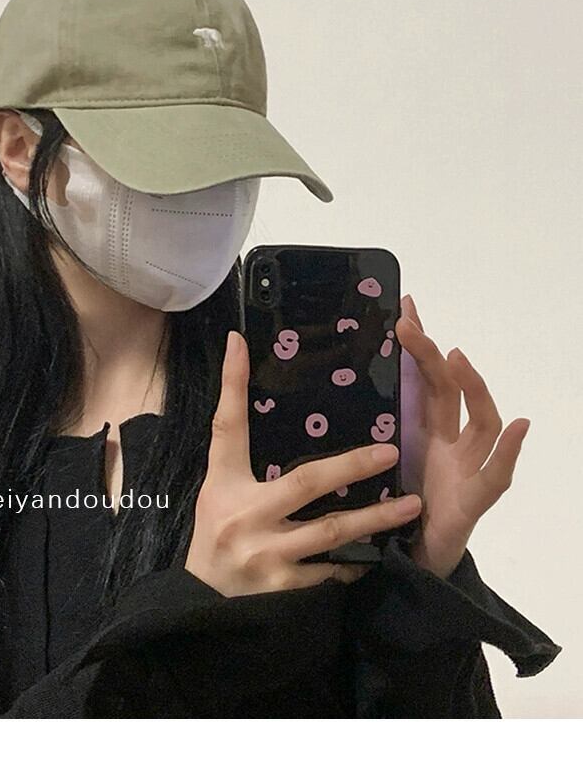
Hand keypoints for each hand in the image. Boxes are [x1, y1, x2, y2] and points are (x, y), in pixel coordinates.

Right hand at [185, 331, 423, 596]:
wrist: (203, 606)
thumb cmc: (214, 536)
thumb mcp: (217, 489)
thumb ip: (234, 447)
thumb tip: (243, 385)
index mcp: (224, 484)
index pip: (227, 427)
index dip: (232, 384)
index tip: (240, 344)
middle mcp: (245, 516)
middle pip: (306, 482)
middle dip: (352, 464)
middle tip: (392, 451)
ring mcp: (267, 556)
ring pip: (332, 532)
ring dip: (375, 518)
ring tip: (412, 505)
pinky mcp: (285, 590)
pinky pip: (332, 571)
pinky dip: (357, 561)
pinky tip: (384, 552)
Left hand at [395, 293, 530, 578]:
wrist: (414, 560)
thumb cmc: (397, 509)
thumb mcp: (379, 461)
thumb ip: (376, 426)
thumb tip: (345, 385)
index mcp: (426, 431)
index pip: (424, 378)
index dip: (417, 345)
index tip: (404, 306)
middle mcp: (451, 442)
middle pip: (450, 391)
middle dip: (432, 356)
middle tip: (410, 323)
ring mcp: (468, 467)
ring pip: (481, 422)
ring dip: (472, 387)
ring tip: (458, 358)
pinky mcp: (475, 500)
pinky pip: (496, 475)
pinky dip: (510, 450)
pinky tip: (521, 425)